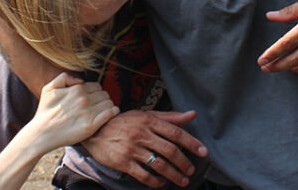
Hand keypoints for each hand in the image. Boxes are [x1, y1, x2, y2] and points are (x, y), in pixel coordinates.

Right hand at [25, 73, 118, 150]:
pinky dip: (113, 112)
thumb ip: (64, 77)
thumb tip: (80, 81)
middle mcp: (84, 99)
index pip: (96, 87)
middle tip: (97, 107)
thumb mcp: (49, 88)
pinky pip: (111, 112)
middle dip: (102, 99)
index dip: (95, 93)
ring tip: (101, 112)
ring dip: (107, 106)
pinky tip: (110, 115)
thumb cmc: (45, 112)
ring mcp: (88, 112)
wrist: (41, 134)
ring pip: (109, 102)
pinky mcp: (92, 125)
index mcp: (76, 89)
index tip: (92, 100)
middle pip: (104, 94)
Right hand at [81, 109, 207, 187]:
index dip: (192, 143)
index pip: (176, 132)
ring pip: (160, 165)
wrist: (95, 130)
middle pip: (170, 151)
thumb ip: (169, 117)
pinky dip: (156, 182)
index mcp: (149, 121)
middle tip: (191, 171)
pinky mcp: (123, 162)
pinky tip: (161, 183)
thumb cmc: (123, 122)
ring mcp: (133, 149)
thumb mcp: (145, 115)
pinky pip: (144, 175)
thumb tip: (192, 114)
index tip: (203, 152)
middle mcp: (142, 134)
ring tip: (182, 181)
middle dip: (185, 163)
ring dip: (174, 175)